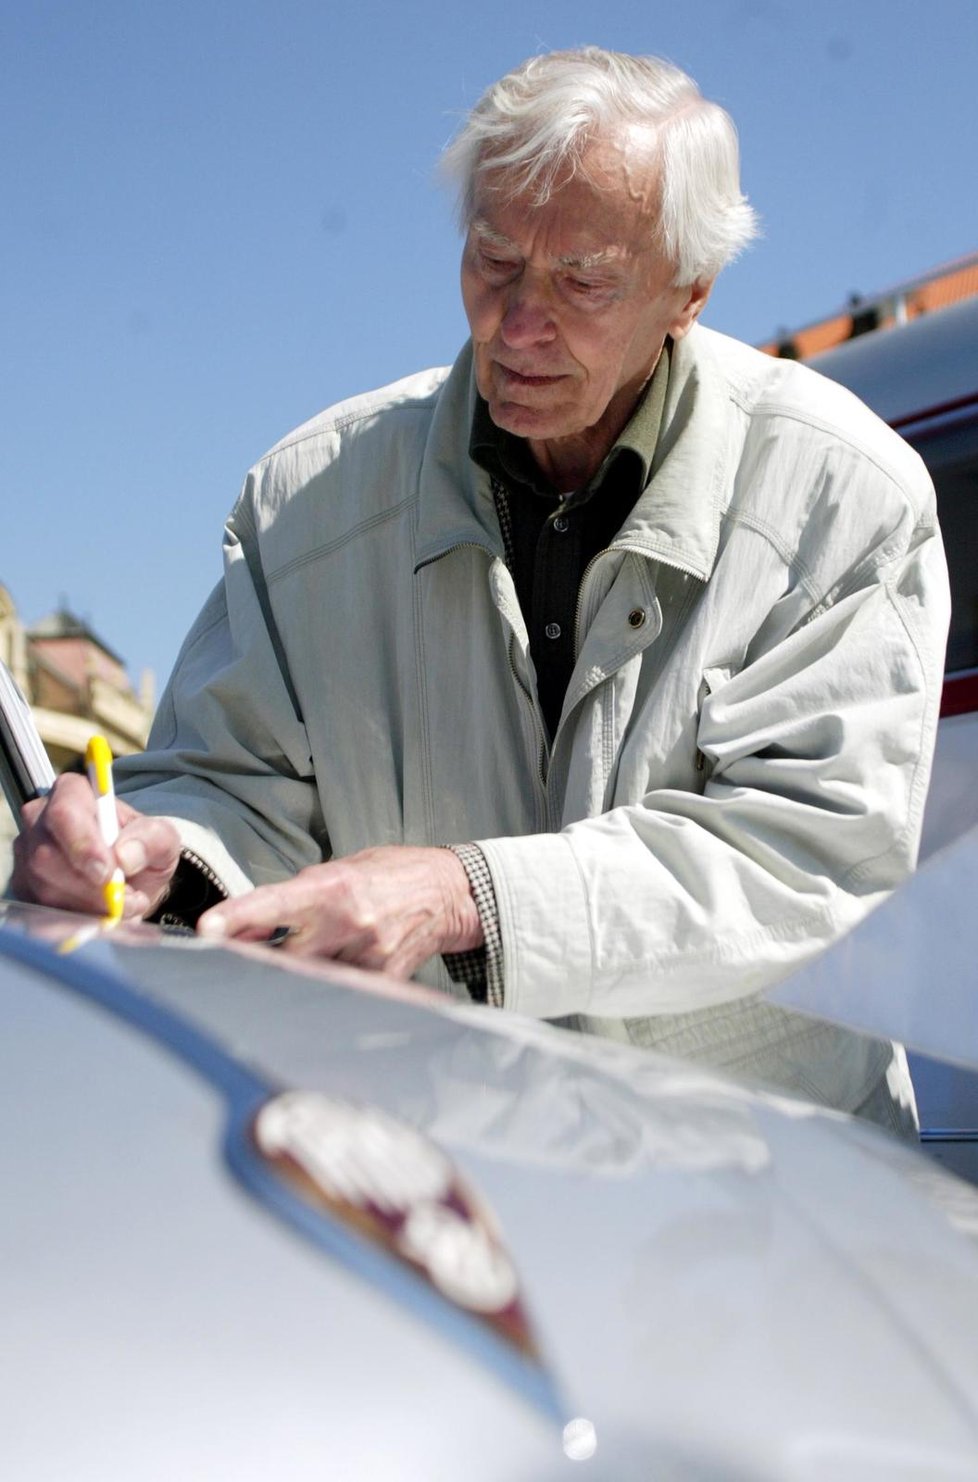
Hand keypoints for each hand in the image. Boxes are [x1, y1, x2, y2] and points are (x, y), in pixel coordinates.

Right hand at [11, 772, 181, 918]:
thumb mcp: (162, 839)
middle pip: (47, 855)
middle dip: (88, 885)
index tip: (107, 872)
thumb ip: (151, 839)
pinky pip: (40, 908)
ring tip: (117, 904)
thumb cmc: (142, 849)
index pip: (65, 813)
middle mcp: (41, 818)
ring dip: (86, 904)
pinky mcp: (23, 885)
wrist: (132, 880)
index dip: (83, 845)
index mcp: (73, 792)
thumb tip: (124, 855)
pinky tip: (97, 913)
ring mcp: (27, 853)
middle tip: (121, 897)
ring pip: (43, 886)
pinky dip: (74, 917)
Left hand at [197, 845, 483, 977]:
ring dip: (298, 975)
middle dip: (261, 961)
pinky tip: (337, 971)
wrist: (449, 892)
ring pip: (313, 979)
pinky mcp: (385, 979)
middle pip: (286, 956)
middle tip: (242, 961)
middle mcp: (350, 922)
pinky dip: (332, 984)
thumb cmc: (390, 875)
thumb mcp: (341, 869)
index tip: (209, 928)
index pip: (275, 903)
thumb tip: (248, 921)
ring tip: (306, 962)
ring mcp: (368, 955)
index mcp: (334, 887)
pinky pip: (344, 991)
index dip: (240, 916)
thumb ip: (295, 895)